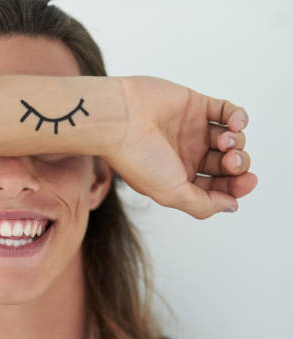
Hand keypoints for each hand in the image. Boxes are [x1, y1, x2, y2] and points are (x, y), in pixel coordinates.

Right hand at [103, 76, 257, 218]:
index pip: (218, 186)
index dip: (236, 186)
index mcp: (179, 178)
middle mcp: (187, 155)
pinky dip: (239, 118)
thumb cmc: (138, 158)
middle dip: (238, 164)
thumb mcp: (171, 194)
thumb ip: (203, 205)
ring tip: (224, 141)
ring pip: (232, 139)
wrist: (120, 120)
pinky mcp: (195, 105)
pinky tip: (233, 124)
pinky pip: (228, 111)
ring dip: (238, 142)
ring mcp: (192, 130)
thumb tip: (231, 206)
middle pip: (228, 164)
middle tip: (230, 161)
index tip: (246, 182)